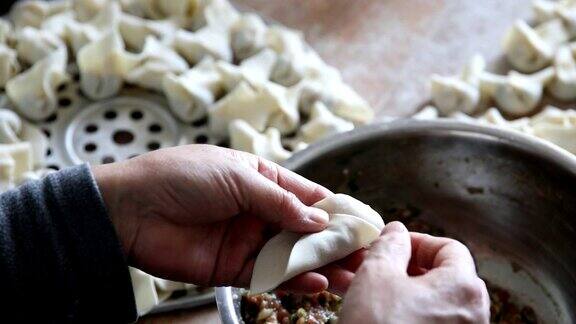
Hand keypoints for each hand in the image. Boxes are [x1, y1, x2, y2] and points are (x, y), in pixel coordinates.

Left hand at [93, 144, 343, 291]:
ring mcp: (247, 240)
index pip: (309, 196)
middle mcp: (259, 211)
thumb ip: (280, 202)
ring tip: (352, 275)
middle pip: (307, 229)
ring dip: (322, 265)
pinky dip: (293, 280)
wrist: (131, 208)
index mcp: (262, 180)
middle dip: (336, 242)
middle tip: (367, 256)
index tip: (366, 224)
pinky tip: (317, 282)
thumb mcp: (238, 177)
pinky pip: (269, 276)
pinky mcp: (233, 268)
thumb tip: (321, 219)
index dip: (338, 209)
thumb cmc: (182, 177)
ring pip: (293, 256)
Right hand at [340, 222, 489, 323]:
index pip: (450, 248)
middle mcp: (474, 315)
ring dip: (405, 291)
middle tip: (381, 268)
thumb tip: (397, 232)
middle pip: (446, 277)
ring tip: (373, 292)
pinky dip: (410, 314)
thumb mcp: (376, 274)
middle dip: (410, 268)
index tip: (391, 244)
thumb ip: (390, 245)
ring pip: (436, 303)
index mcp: (464, 288)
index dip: (417, 241)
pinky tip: (381, 316)